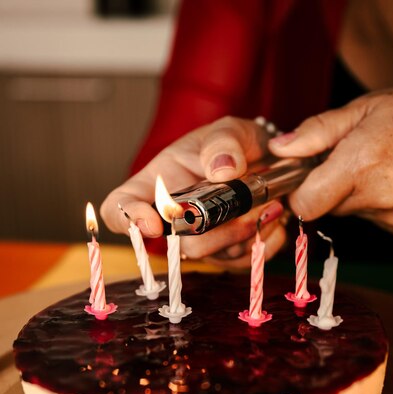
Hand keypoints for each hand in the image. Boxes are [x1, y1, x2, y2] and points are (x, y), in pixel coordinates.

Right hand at [100, 116, 286, 266]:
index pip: (117, 208)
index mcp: (156, 185)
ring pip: (214, 256)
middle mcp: (173, 219)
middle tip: (247, 207)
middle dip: (215, 231)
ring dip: (246, 232)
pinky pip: (244, 261)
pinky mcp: (228, 254)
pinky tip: (272, 216)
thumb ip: (223, 142)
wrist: (266, 160)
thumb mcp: (229, 129)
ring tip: (267, 202)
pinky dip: (264, 240)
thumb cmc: (233, 144)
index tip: (154, 223)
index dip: (127, 221)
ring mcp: (201, 240)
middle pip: (178, 246)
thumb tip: (223, 170)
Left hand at [268, 84, 392, 237]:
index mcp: (362, 164)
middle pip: (329, 208)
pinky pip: (376, 219)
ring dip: (357, 194)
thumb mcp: (361, 109)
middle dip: (331, 186)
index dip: (299, 193)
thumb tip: (279, 150)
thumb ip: (315, 133)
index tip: (304, 178)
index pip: (306, 204)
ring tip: (382, 164)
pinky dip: (378, 203)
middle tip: (354, 158)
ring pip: (353, 213)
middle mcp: (381, 196)